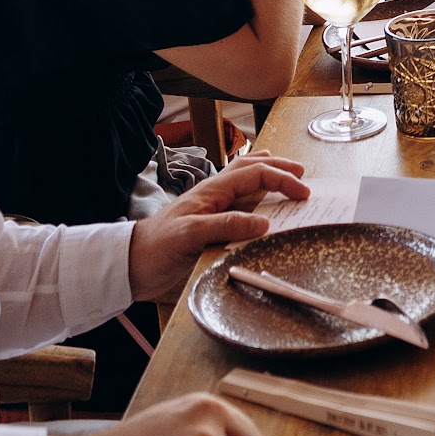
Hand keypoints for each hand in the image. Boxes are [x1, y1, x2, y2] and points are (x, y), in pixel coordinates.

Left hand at [127, 156, 309, 299]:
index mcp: (211, 191)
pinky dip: (254, 197)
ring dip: (266, 176)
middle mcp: (213, 196)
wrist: (130, 265)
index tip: (304, 193)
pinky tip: (258, 205)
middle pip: (251, 171)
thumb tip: (264, 222)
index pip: (254, 175)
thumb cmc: (156, 248)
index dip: (282, 179)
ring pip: (243, 183)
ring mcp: (211, 210)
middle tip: (302, 176)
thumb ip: (227, 225)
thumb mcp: (192, 235)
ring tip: (284, 174)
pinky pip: (238, 205)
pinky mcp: (208, 227)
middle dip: (278, 170)